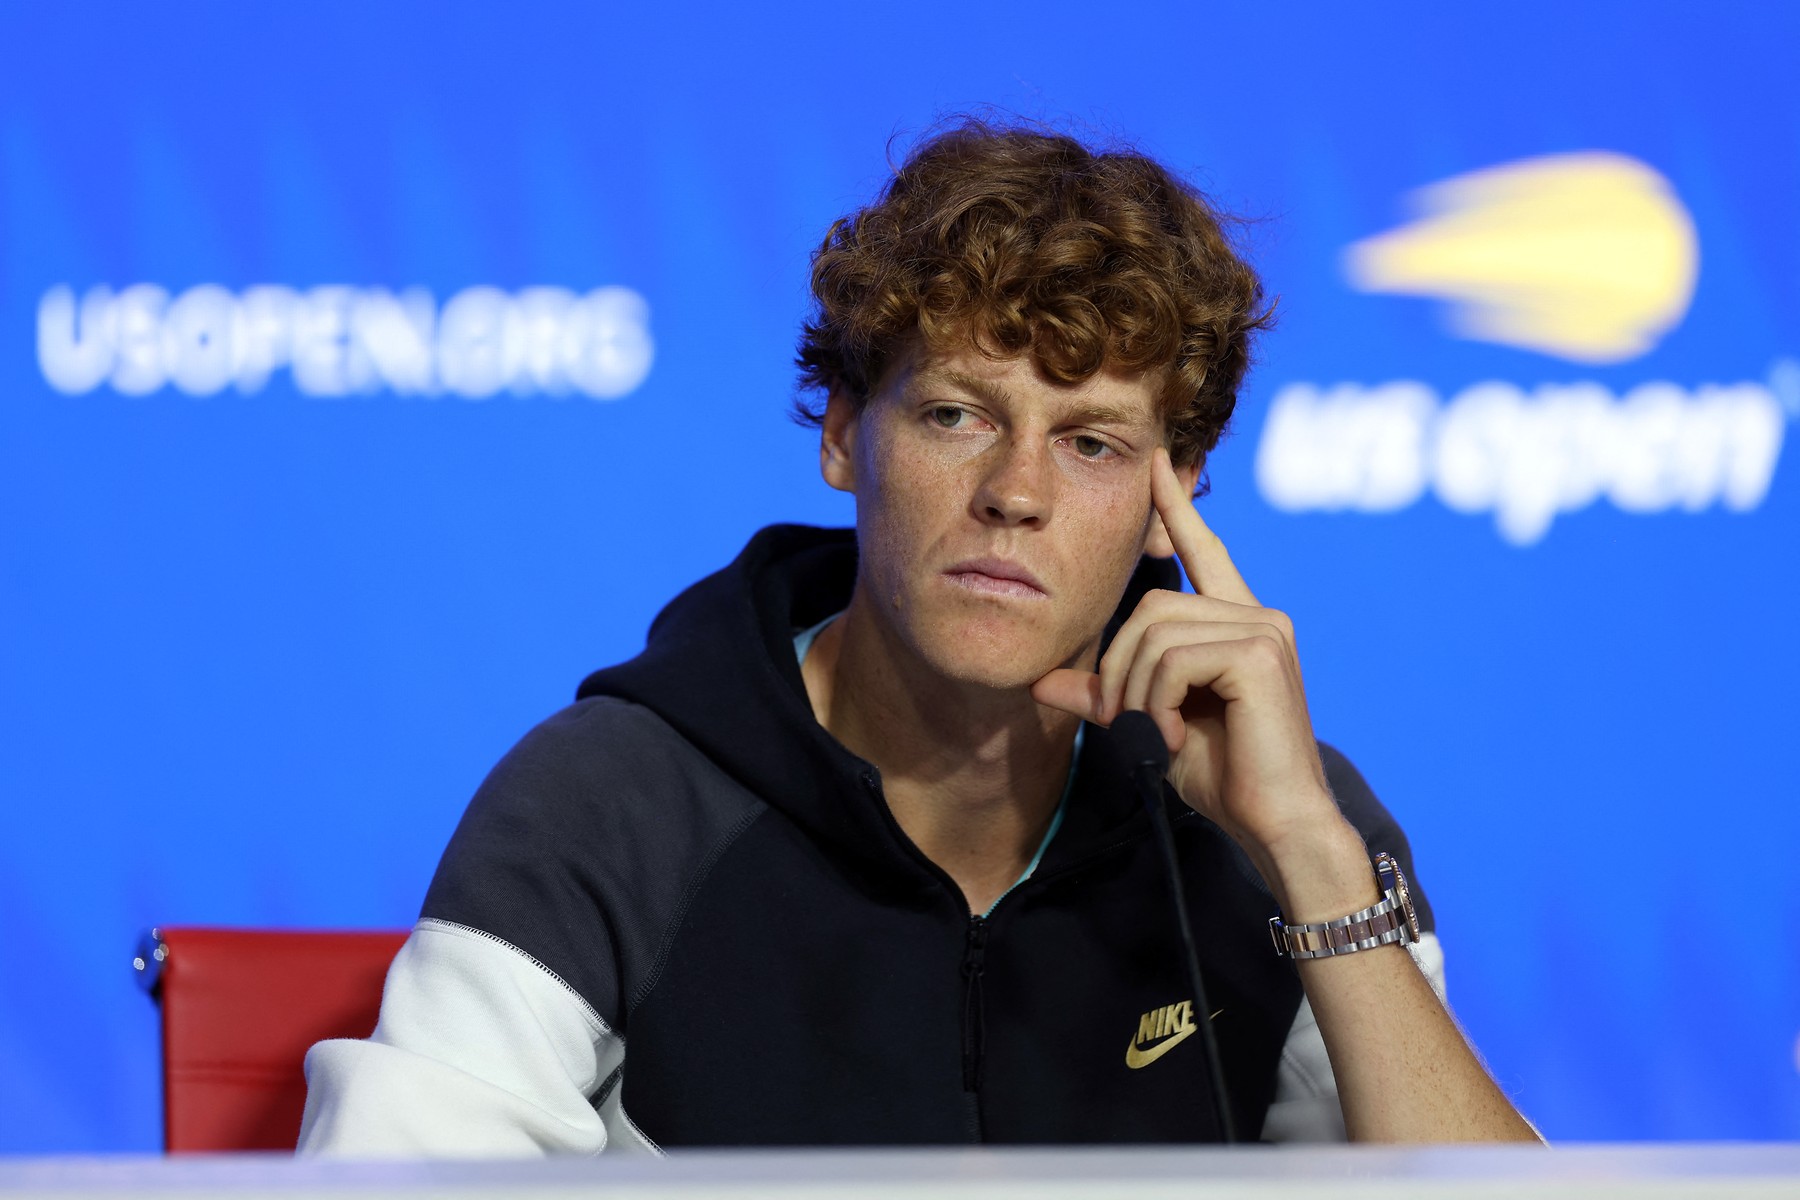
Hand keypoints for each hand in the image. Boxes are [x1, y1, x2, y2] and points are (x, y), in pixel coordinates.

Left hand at [1031, 448, 1341, 858]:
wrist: (1274, 822)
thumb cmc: (1225, 778)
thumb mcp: (1149, 726)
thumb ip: (1104, 695)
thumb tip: (1039, 681)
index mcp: (1237, 624)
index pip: (1203, 551)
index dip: (1176, 509)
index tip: (1157, 464)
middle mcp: (1257, 615)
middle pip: (1150, 605)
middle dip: (1120, 666)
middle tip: (1128, 722)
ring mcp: (1264, 629)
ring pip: (1155, 631)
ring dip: (1135, 691)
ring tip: (1153, 733)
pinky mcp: (1260, 652)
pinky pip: (1173, 658)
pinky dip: (1155, 702)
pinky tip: (1172, 734)